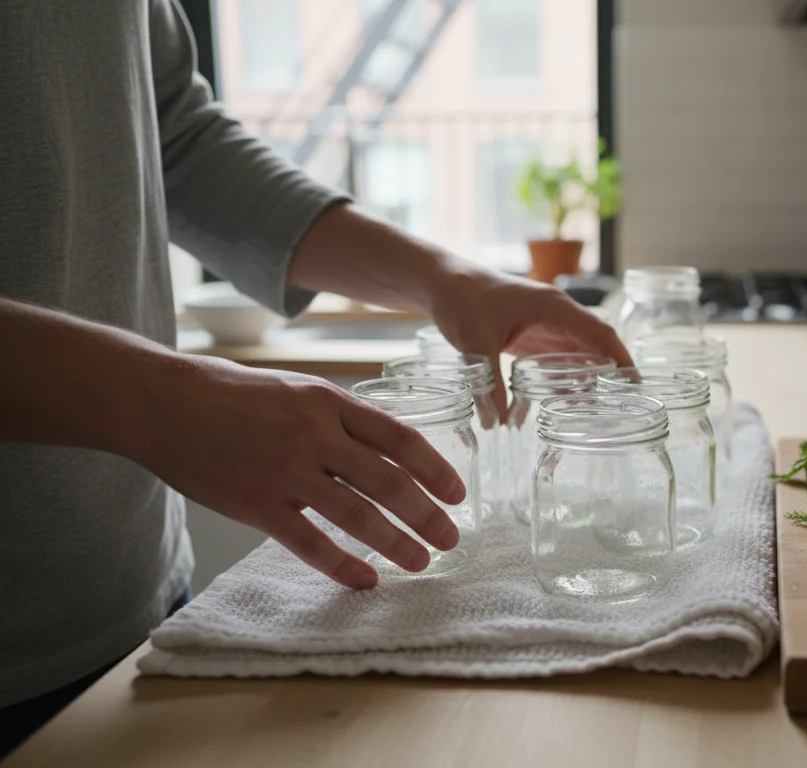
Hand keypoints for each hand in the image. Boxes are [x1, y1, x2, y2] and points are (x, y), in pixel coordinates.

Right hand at [132, 355, 465, 588]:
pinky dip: (342, 565)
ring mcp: (284, 471)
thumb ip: (342, 419)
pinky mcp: (255, 504)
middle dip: (426, 514)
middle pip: (388, 481)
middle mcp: (314, 435)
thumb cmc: (234, 395)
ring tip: (420, 562)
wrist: (162, 402)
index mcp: (330, 402)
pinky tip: (365, 579)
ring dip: (395, 543)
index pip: (399, 439)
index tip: (457, 494)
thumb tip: (391, 450)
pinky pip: (309, 543)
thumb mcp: (299, 390)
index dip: (435, 470)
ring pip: (356, 515)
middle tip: (450, 538)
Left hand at [427, 254, 632, 416]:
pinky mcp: (532, 336)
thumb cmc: (463, 300)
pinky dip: (566, 379)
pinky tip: (567, 403)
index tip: (635, 384)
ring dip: (589, 379)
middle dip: (611, 374)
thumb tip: (496, 423)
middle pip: (595, 346)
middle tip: (622, 407)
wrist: (443, 283)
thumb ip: (488, 383)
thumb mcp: (475, 343)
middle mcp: (557, 316)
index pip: (600, 333)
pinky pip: (558, 360)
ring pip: (578, 354)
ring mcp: (546, 326)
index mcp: (554, 308)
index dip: (620, 358)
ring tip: (599, 413)